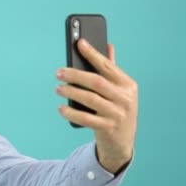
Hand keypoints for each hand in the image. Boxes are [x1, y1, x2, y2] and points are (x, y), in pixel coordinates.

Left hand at [55, 38, 137, 173]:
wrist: (123, 142)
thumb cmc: (117, 109)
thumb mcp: (119, 90)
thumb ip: (112, 70)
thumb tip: (108, 45)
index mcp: (128, 85)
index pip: (108, 66)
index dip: (93, 54)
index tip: (79, 42)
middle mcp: (125, 98)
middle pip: (96, 82)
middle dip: (75, 75)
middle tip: (58, 72)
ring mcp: (117, 114)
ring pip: (90, 99)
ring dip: (71, 92)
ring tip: (58, 88)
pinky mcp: (108, 128)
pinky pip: (85, 119)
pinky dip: (71, 113)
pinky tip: (61, 108)